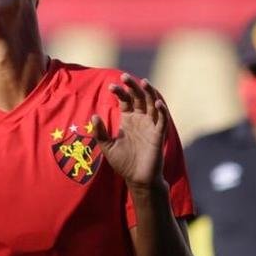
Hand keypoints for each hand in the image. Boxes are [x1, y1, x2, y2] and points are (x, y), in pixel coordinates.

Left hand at [92, 73, 167, 190]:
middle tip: (125, 76)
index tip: (111, 86)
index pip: (126, 100)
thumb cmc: (123, 163)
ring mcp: (150, 126)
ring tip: (144, 82)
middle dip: (133, 86)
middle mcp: (140, 120)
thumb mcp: (107, 146)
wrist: (137, 179)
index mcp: (128, 120)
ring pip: (153, 105)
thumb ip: (100, 132)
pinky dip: (162, 111)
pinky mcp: (158, 135)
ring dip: (150, 93)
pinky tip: (158, 102)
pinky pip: (162, 120)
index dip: (120, 92)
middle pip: (139, 98)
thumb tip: (93, 116)